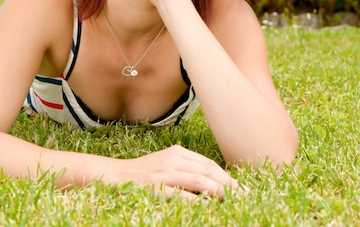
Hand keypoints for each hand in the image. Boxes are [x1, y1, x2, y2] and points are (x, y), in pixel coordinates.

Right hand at [115, 145, 239, 199]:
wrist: (114, 175)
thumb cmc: (142, 173)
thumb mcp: (165, 164)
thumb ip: (185, 168)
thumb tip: (212, 182)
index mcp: (177, 153)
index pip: (208, 164)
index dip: (227, 176)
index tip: (241, 188)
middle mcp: (173, 160)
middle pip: (208, 171)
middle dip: (229, 184)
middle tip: (245, 196)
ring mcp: (164, 174)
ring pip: (199, 181)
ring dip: (219, 191)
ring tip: (233, 200)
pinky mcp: (155, 188)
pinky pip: (181, 195)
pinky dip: (197, 201)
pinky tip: (208, 207)